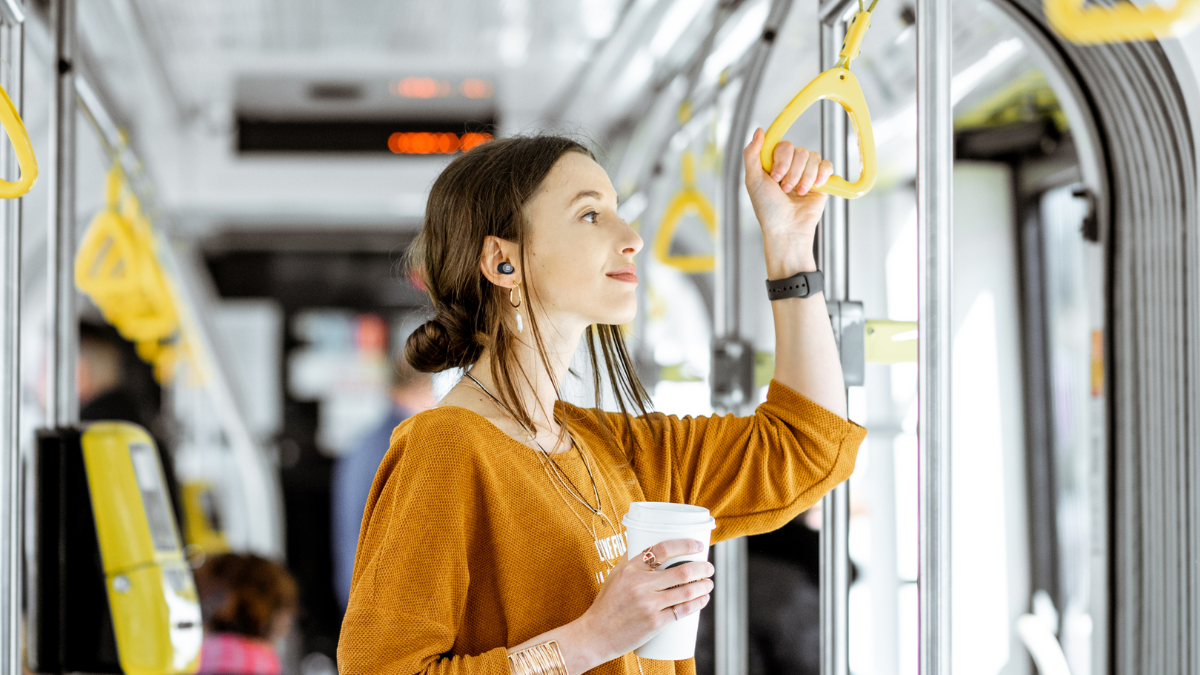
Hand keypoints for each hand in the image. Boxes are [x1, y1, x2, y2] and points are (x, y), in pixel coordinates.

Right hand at [574, 538, 714, 665]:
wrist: (596, 634)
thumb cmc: (607, 604)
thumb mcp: (616, 576)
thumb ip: (632, 561)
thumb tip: (650, 546)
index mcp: (630, 569)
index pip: (662, 549)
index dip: (685, 545)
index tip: (698, 545)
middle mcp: (640, 584)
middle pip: (681, 571)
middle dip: (702, 568)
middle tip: (709, 568)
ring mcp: (648, 604)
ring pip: (686, 591)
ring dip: (704, 586)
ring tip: (709, 583)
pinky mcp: (655, 623)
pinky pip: (682, 610)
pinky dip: (698, 603)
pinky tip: (703, 599)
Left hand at [742, 128, 832, 274]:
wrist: (787, 229)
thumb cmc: (768, 209)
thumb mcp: (753, 180)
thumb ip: (751, 154)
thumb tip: (758, 131)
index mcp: (774, 164)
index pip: (783, 145)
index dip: (781, 159)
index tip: (775, 176)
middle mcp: (790, 166)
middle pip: (799, 150)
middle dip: (791, 172)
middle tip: (784, 189)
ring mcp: (806, 173)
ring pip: (813, 157)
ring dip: (804, 177)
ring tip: (797, 193)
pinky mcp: (821, 181)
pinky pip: (827, 165)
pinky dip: (821, 175)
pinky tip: (814, 187)